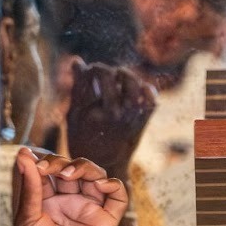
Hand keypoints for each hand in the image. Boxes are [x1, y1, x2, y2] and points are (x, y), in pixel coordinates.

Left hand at [11, 148, 128, 225]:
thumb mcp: (27, 216)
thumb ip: (30, 185)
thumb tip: (24, 154)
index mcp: (48, 200)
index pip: (51, 170)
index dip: (45, 161)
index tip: (34, 162)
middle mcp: (70, 201)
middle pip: (74, 169)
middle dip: (62, 163)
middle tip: (51, 168)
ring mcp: (90, 209)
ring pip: (96, 176)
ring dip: (85, 167)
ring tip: (69, 174)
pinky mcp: (107, 219)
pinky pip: (118, 196)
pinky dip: (112, 184)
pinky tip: (99, 184)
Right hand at [63, 61, 156, 181]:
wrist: (106, 164)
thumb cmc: (84, 139)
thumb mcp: (74, 115)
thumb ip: (78, 87)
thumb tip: (77, 61)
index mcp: (101, 112)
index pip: (100, 73)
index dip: (92, 69)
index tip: (87, 73)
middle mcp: (121, 113)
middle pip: (119, 75)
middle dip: (107, 72)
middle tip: (102, 77)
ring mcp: (136, 115)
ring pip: (136, 82)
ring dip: (124, 77)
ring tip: (116, 81)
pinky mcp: (145, 117)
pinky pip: (150, 94)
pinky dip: (143, 88)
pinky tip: (131, 90)